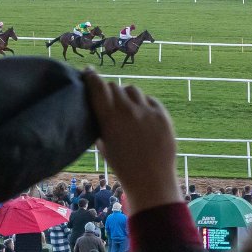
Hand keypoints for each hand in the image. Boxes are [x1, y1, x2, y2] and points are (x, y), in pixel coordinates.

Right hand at [83, 70, 178, 213]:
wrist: (151, 179)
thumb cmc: (123, 165)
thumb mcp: (103, 144)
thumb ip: (101, 122)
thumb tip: (100, 106)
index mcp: (108, 117)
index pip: (97, 86)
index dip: (91, 77)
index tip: (88, 72)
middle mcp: (127, 110)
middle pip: (114, 86)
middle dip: (109, 90)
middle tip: (109, 98)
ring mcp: (147, 111)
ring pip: (132, 89)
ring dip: (126, 95)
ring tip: (127, 107)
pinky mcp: (162, 115)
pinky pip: (149, 100)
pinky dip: (143, 104)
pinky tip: (142, 115)